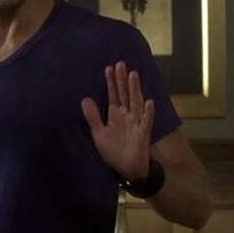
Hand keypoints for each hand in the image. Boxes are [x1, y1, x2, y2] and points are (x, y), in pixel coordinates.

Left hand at [81, 61, 154, 180]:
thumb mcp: (99, 133)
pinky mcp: (143, 134)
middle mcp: (127, 116)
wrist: (126, 169)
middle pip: (124, 94)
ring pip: (136, 103)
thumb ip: (93, 117)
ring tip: (133, 75)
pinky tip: (149, 102)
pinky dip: (148, 113)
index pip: (113, 95)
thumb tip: (84, 99)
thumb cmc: (114, 151)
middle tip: (120, 64)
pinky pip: (146, 122)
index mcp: (116, 115)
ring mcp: (136, 124)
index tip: (108, 68)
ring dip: (135, 89)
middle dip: (122, 80)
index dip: (111, 82)